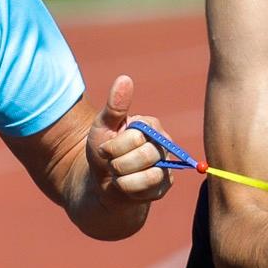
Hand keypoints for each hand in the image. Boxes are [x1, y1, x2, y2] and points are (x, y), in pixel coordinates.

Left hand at [90, 76, 170, 206]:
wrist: (100, 183)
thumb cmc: (103, 152)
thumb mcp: (102, 127)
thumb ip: (114, 106)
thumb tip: (125, 78)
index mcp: (150, 125)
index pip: (136, 137)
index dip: (114, 148)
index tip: (104, 149)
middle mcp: (163, 143)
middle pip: (144, 155)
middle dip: (118, 164)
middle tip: (112, 164)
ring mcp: (166, 164)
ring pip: (149, 174)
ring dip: (124, 178)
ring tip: (119, 175)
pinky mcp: (164, 184)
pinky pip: (150, 188)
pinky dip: (129, 189)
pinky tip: (126, 185)